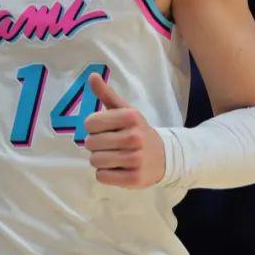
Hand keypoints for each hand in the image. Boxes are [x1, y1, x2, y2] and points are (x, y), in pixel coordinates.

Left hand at [83, 73, 165, 187]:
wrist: (164, 156)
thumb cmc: (136, 131)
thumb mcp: (125, 110)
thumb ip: (106, 93)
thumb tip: (91, 75)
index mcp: (130, 117)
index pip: (90, 123)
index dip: (92, 127)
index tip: (103, 129)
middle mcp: (134, 137)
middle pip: (91, 143)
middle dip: (95, 145)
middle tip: (109, 145)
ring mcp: (136, 159)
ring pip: (95, 161)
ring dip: (99, 160)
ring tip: (113, 156)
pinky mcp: (135, 179)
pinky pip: (102, 176)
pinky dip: (105, 174)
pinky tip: (118, 168)